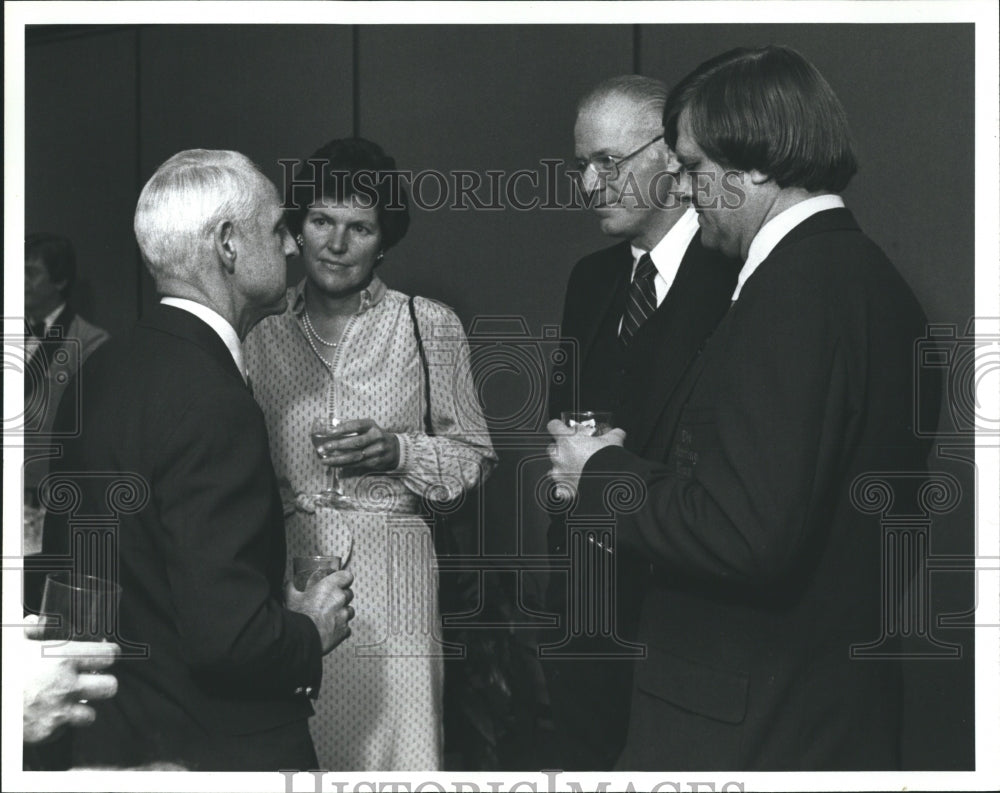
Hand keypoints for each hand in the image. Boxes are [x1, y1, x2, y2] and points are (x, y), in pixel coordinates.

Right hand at [22, 615, 119, 743]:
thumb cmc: (1, 668)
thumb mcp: (12, 641)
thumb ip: (29, 630)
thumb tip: (37, 622)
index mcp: (63, 658)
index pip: (107, 655)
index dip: (109, 654)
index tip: (108, 655)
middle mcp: (66, 685)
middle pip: (110, 687)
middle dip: (104, 683)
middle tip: (94, 681)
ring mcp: (58, 712)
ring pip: (91, 714)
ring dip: (83, 709)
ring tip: (70, 702)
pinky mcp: (47, 733)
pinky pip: (65, 731)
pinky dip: (60, 726)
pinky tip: (49, 716)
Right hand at [286, 569, 355, 653]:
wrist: (303, 637)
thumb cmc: (299, 615)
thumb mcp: (291, 598)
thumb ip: (290, 587)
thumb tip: (288, 582)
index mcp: (330, 586)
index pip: (347, 576)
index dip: (343, 579)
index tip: (338, 582)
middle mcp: (341, 598)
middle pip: (348, 594)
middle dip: (341, 597)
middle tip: (329, 602)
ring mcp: (344, 614)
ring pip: (349, 610)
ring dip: (342, 613)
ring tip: (329, 617)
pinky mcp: (345, 629)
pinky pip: (346, 627)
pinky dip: (340, 628)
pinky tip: (330, 630)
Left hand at [314, 418, 399, 471]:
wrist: (395, 449)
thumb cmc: (375, 436)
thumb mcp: (368, 427)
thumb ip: (352, 427)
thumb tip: (333, 427)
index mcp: (372, 426)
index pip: (357, 425)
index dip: (343, 428)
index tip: (330, 432)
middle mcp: (376, 438)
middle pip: (355, 443)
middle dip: (337, 446)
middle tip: (322, 448)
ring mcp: (377, 451)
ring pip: (355, 456)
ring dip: (337, 459)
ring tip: (324, 460)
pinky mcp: (375, 462)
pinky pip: (357, 464)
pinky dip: (344, 465)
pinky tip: (334, 464)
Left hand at [546, 418, 625, 497]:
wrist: (609, 480)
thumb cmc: (607, 458)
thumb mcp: (613, 440)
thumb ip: (613, 434)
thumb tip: (619, 433)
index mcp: (567, 440)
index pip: (554, 426)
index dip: (558, 426)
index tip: (563, 428)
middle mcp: (559, 456)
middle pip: (552, 448)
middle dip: (562, 449)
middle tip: (575, 450)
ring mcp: (560, 473)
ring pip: (554, 469)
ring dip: (562, 468)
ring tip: (575, 469)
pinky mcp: (564, 488)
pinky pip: (560, 489)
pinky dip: (565, 489)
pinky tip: (573, 487)